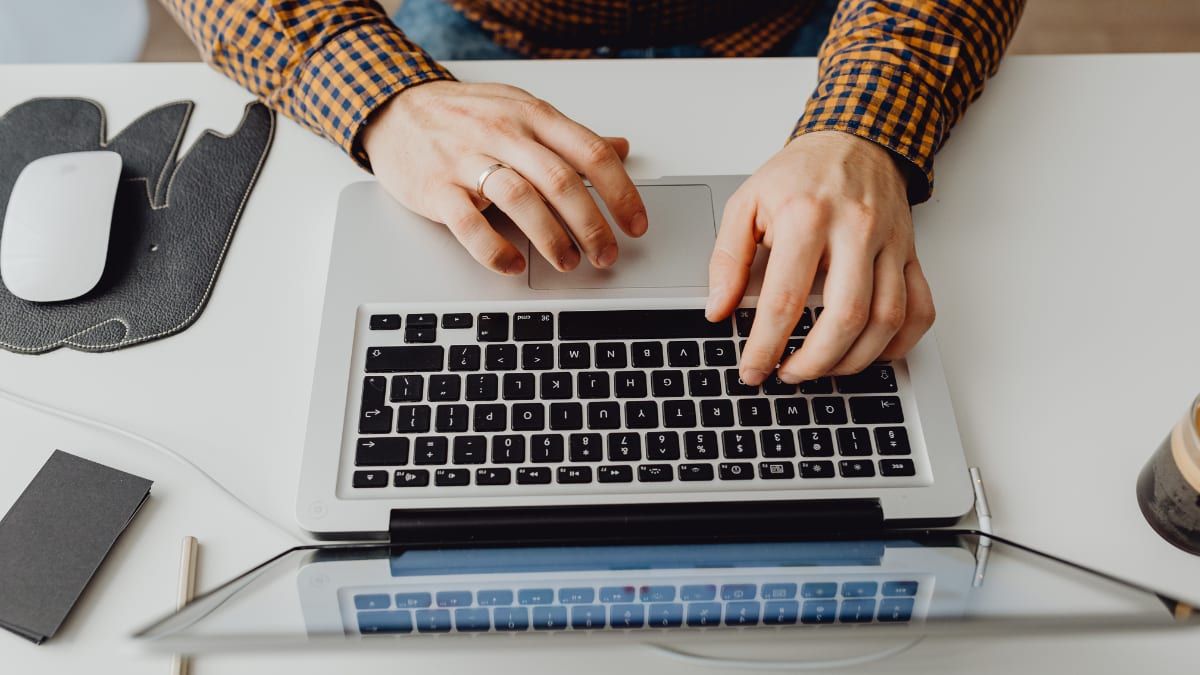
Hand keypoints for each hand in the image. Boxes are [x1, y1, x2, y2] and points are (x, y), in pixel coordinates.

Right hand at [362, 80, 647, 274]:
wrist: (395, 109)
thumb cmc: (465, 115)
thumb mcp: (522, 111)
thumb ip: (570, 135)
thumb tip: (620, 149)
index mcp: (533, 116)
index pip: (590, 153)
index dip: (621, 193)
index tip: (635, 225)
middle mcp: (504, 134)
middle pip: (560, 180)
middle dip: (591, 225)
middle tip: (607, 255)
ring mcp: (467, 160)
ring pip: (520, 199)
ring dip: (551, 238)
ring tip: (568, 263)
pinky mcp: (435, 188)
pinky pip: (468, 223)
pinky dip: (494, 250)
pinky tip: (513, 265)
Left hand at [706, 131, 934, 385]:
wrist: (855, 138)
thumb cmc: (800, 174)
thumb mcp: (746, 203)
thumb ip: (727, 258)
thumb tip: (718, 309)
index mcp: (807, 218)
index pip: (785, 300)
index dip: (766, 346)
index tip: (753, 370)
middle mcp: (855, 231)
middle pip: (846, 318)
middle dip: (814, 362)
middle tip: (788, 375)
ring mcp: (890, 244)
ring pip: (887, 320)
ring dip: (854, 359)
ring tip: (823, 368)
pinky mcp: (911, 253)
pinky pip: (920, 308)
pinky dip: (901, 342)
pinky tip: (872, 353)